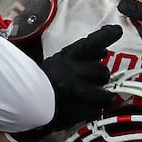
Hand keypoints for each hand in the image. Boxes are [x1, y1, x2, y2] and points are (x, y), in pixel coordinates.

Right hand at [9, 25, 120, 141]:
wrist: (25, 102)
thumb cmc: (44, 80)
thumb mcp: (59, 61)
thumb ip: (81, 56)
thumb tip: (103, 51)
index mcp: (67, 58)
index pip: (91, 43)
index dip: (106, 36)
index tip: (116, 31)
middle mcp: (72, 72)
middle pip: (102, 71)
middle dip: (100, 77)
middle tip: (93, 81)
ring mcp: (75, 92)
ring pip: (104, 94)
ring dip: (102, 97)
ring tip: (95, 98)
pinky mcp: (76, 111)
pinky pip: (96, 111)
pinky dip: (93, 110)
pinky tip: (85, 108)